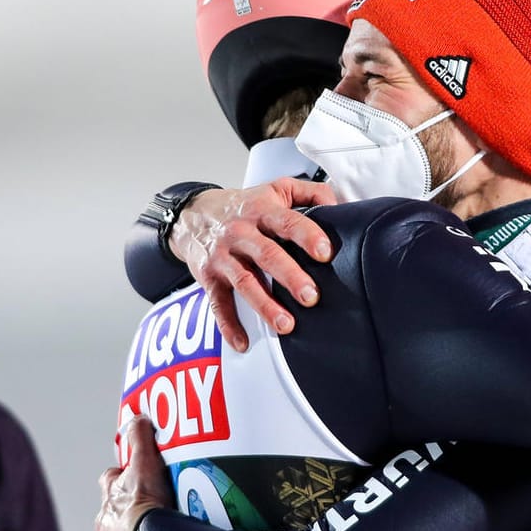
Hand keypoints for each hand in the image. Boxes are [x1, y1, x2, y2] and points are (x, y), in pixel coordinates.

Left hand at [96, 418, 174, 530]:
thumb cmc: (143, 509)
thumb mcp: (144, 464)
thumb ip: (141, 439)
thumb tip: (137, 418)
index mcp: (109, 502)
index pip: (110, 481)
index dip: (122, 477)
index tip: (136, 475)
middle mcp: (107, 527)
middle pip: (113, 514)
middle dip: (127, 513)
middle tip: (152, 511)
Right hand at [169, 177, 337, 352]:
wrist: (192, 215)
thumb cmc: (243, 207)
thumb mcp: (276, 189)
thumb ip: (310, 193)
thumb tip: (338, 207)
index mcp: (262, 211)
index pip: (287, 222)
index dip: (307, 235)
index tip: (325, 253)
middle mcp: (241, 233)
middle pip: (267, 255)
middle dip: (290, 276)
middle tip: (311, 297)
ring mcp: (223, 256)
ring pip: (244, 281)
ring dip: (265, 305)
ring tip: (286, 324)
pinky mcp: (208, 277)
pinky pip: (218, 303)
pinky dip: (228, 324)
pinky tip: (243, 341)